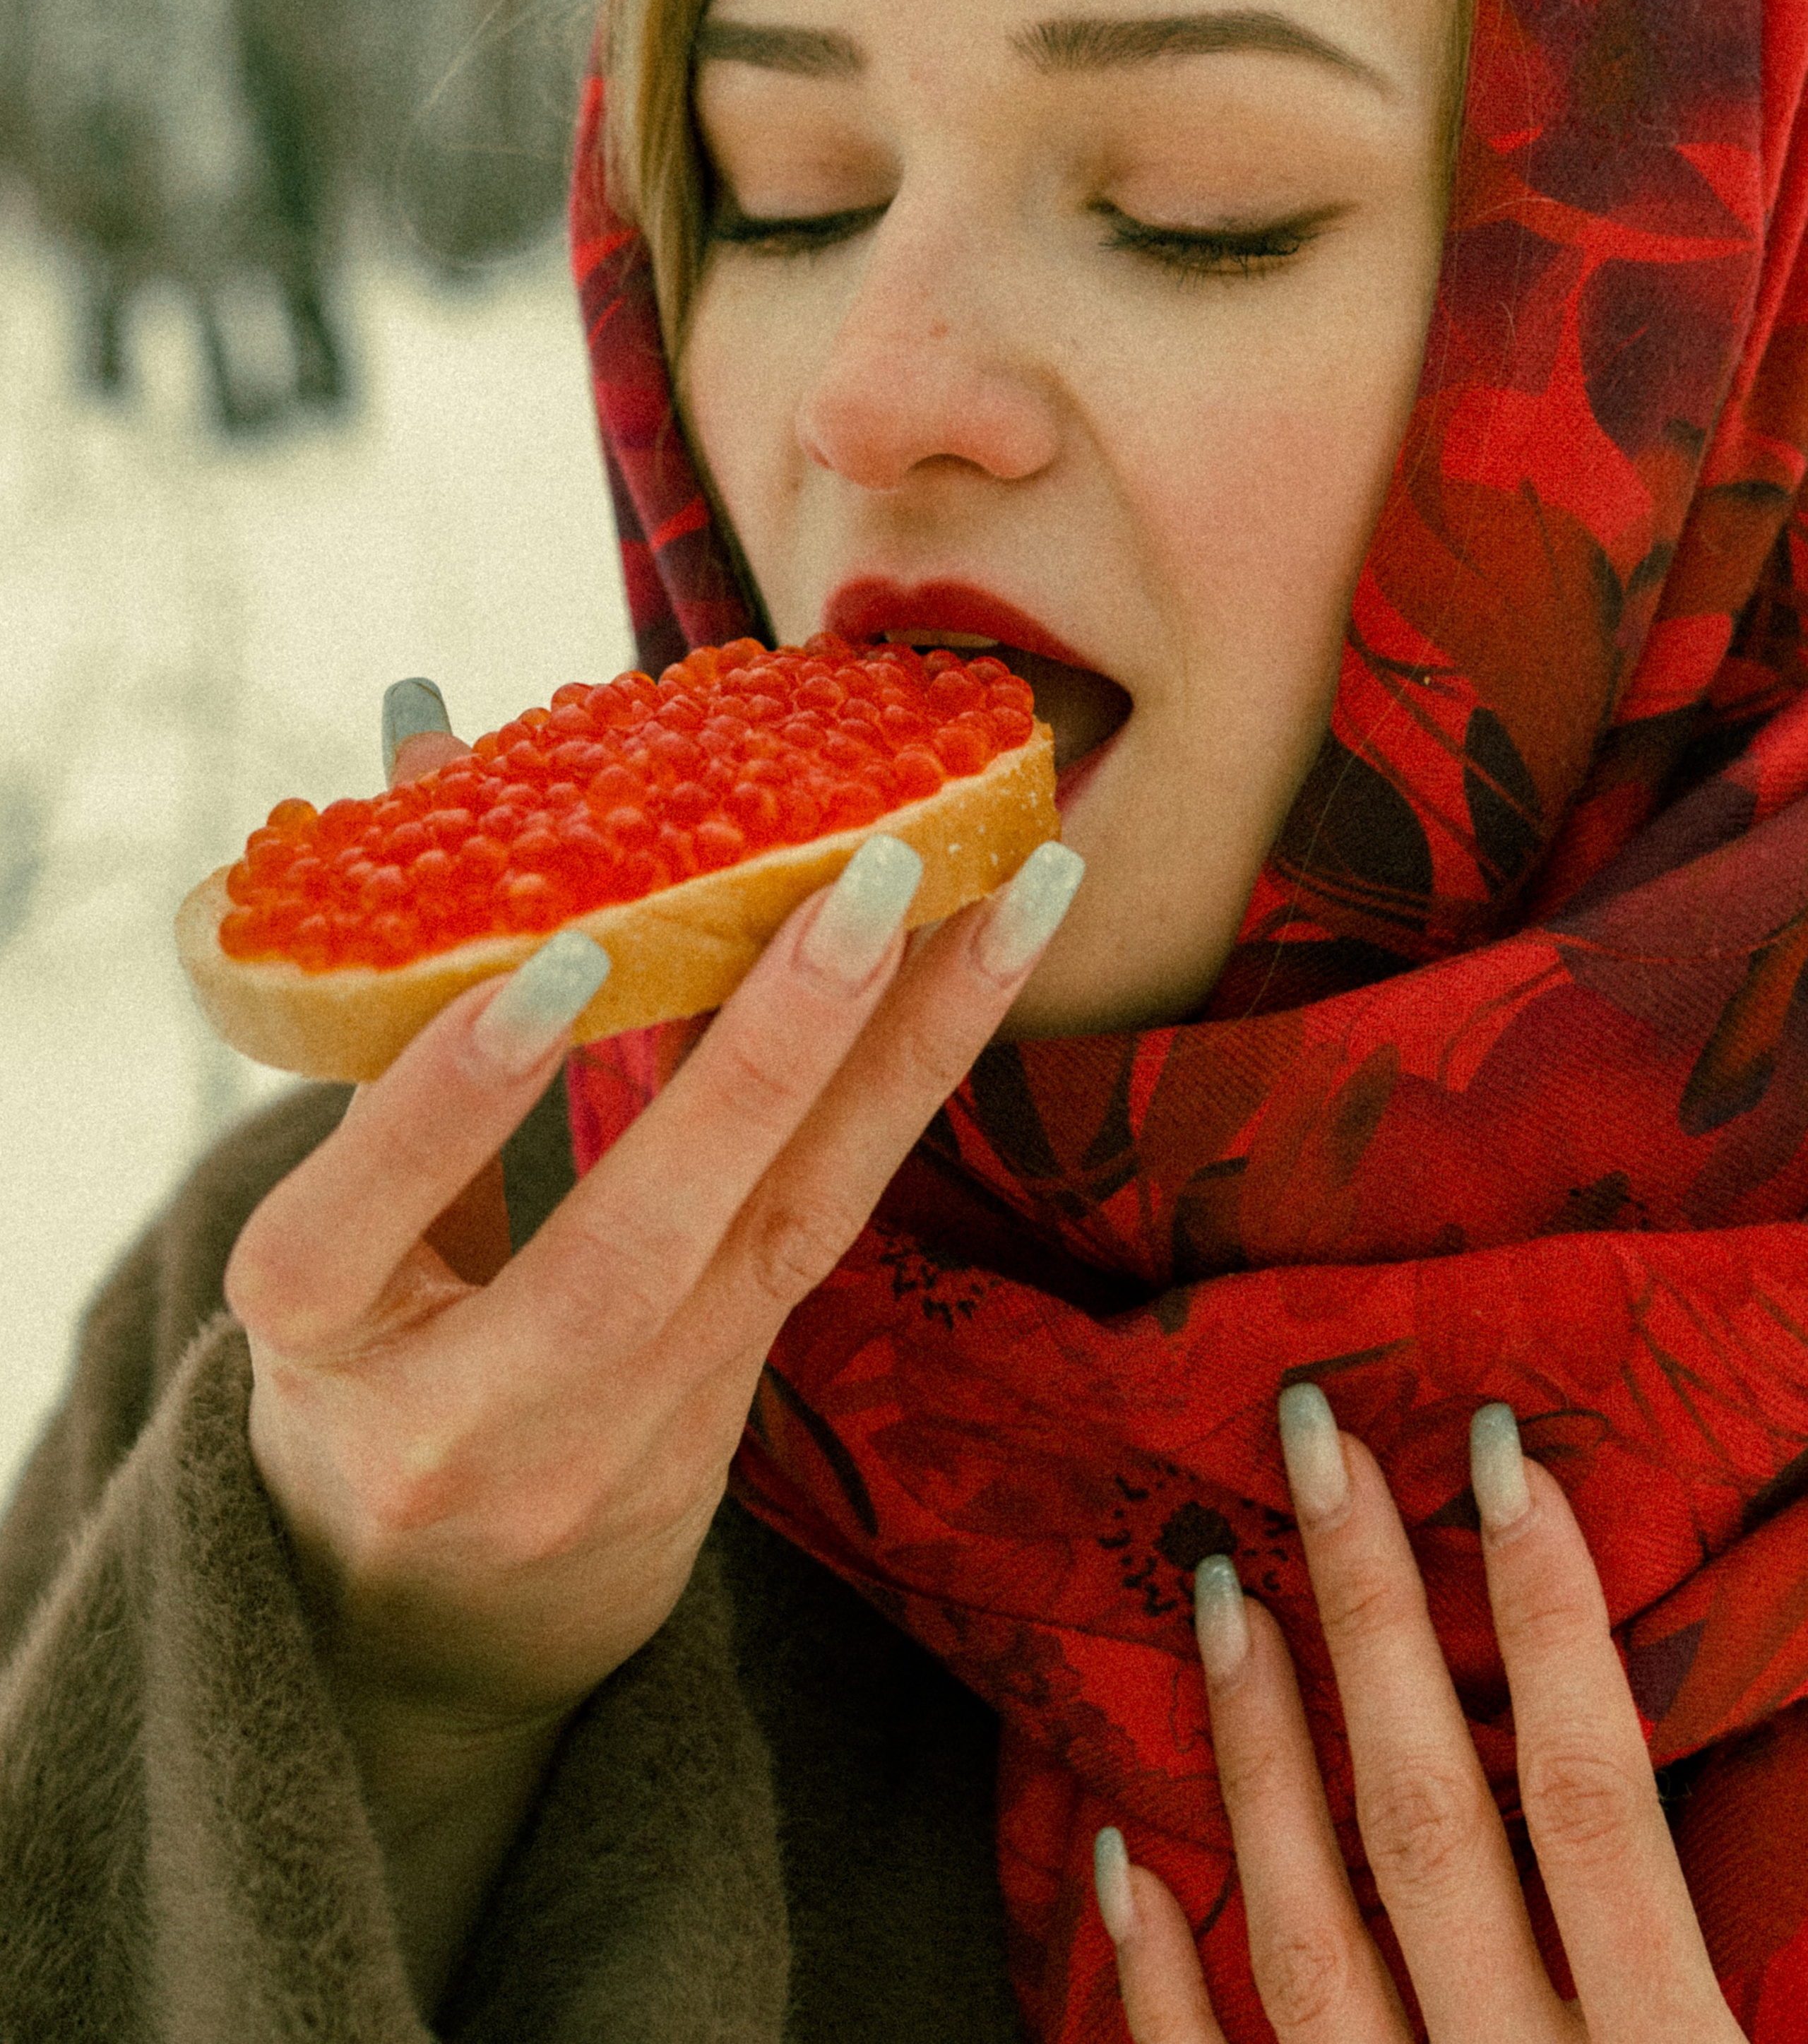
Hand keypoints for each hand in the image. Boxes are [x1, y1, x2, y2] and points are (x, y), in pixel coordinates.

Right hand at [224, 680, 1082, 1999]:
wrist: (443, 1622)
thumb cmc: (359, 1356)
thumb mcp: (323, 1213)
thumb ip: (384, 982)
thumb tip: (426, 724)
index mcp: (322, 1350)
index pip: (359, 1227)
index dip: (454, 1098)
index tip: (554, 957)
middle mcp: (473, 1419)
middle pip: (629, 1251)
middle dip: (761, 1061)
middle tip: (871, 878)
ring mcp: (620, 1437)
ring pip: (781, 1237)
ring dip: (905, 1054)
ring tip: (1013, 894)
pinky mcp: (733, 1411)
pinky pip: (828, 1232)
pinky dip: (904, 1089)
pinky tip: (981, 965)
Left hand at [1096, 1388, 1739, 2041]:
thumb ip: (1685, 1928)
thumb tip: (1610, 1734)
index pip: (1592, 1798)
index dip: (1549, 1620)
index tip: (1498, 1454)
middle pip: (1429, 1819)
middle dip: (1368, 1611)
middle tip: (1315, 1442)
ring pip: (1308, 1939)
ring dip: (1257, 1754)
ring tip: (1219, 1591)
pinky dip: (1156, 1978)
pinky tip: (1118, 1860)